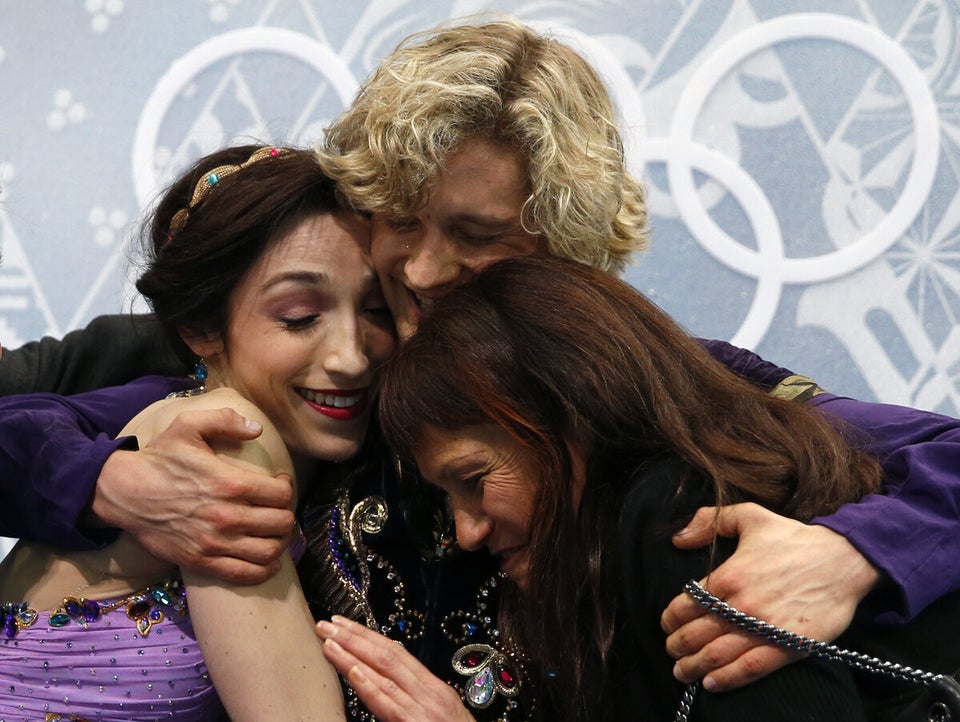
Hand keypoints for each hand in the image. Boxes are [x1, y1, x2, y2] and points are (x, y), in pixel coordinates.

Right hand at [91, 408, 295, 583]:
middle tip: (278, 508)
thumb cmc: (160, 459)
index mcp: (229, 483)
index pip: (281, 494)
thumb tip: (257, 428)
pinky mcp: (201, 562)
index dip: (287, 487)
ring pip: (269, 551)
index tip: (280, 483)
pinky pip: (245, 574)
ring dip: (280, 542)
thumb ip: (225, 420)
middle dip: (286, 514)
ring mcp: (214, 543)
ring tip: (275, 532)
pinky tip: (269, 560)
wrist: (124, 493)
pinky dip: (264, 570)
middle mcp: (226, 516)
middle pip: (281, 523)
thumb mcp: (189, 426)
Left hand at [317, 616, 475, 721]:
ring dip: (353, 656)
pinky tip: (352, 671)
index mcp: (433, 687)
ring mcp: (422, 709)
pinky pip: (388, 703)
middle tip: (327, 625)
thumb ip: (417, 697)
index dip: (368, 635)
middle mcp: (429, 693)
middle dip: (355, 638)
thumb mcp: (442, 714)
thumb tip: (387, 683)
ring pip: (383, 674)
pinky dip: (369, 686)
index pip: (396, 652)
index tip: (344, 624)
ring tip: (328, 642)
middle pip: (387, 656)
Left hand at [661, 502, 879, 690]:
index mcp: (729, 575)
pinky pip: (751, 668)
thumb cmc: (793, 538)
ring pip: (718, 654)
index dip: (670, 618)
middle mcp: (742, 604)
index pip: (686, 604)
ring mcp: (765, 627)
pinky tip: (712, 683)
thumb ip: (710, 521)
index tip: (666, 624)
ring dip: (694, 666)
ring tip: (683, 672)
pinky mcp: (788, 645)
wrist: (843, 560)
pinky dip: (727, 679)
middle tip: (671, 650)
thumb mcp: (749, 516)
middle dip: (677, 645)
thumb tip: (678, 539)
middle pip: (697, 633)